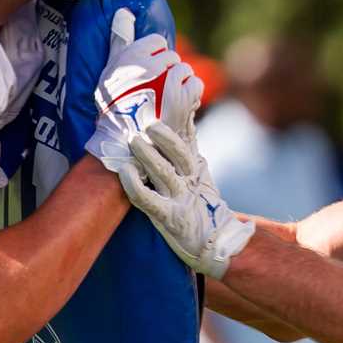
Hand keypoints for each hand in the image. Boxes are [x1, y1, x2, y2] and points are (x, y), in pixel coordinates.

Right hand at [86, 9, 204, 171]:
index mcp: (131, 56)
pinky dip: (191, 94)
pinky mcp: (183, 97)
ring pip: (185, 70)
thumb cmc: (114, 106)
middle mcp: (150, 65)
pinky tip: (179, 105)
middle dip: (168, 71)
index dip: (156, 57)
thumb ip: (119, 39)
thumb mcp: (110, 69)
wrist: (125, 140)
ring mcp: (168, 80)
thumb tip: (124, 12)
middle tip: (157, 91)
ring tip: (167, 99)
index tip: (149, 74)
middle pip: (173, 57)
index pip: (157, 42)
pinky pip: (195, 84)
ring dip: (180, 84)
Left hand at [118, 123, 254, 278]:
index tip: (171, 99)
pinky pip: (148, 200)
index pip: (189, 140)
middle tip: (148, 122)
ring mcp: (180, 200)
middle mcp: (190, 181)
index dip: (181, 120)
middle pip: (180, 155)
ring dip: (149, 156)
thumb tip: (184, 112)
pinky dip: (136, 186)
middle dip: (165, 138)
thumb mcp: (200, 174)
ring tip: (134, 140)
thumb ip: (189, 146)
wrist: (216, 243)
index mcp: (196, 168)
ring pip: (164, 173)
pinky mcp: (169, 218)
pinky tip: (126, 172)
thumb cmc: (200, 206)